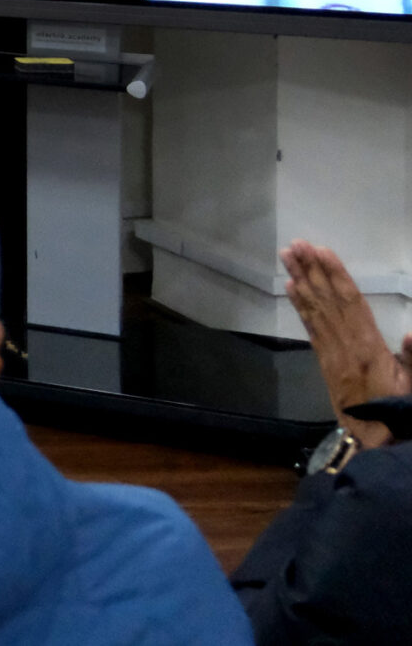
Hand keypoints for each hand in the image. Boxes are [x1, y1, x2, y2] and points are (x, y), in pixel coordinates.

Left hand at [283, 240, 411, 445]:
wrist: (376, 442)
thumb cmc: (400, 411)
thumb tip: (411, 332)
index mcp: (368, 347)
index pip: (349, 302)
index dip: (335, 275)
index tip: (322, 252)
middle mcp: (345, 345)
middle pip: (326, 300)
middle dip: (312, 270)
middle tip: (295, 244)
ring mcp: (331, 353)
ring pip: (315, 310)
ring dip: (301, 281)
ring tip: (288, 257)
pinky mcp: (324, 362)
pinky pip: (310, 328)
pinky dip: (300, 306)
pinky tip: (291, 289)